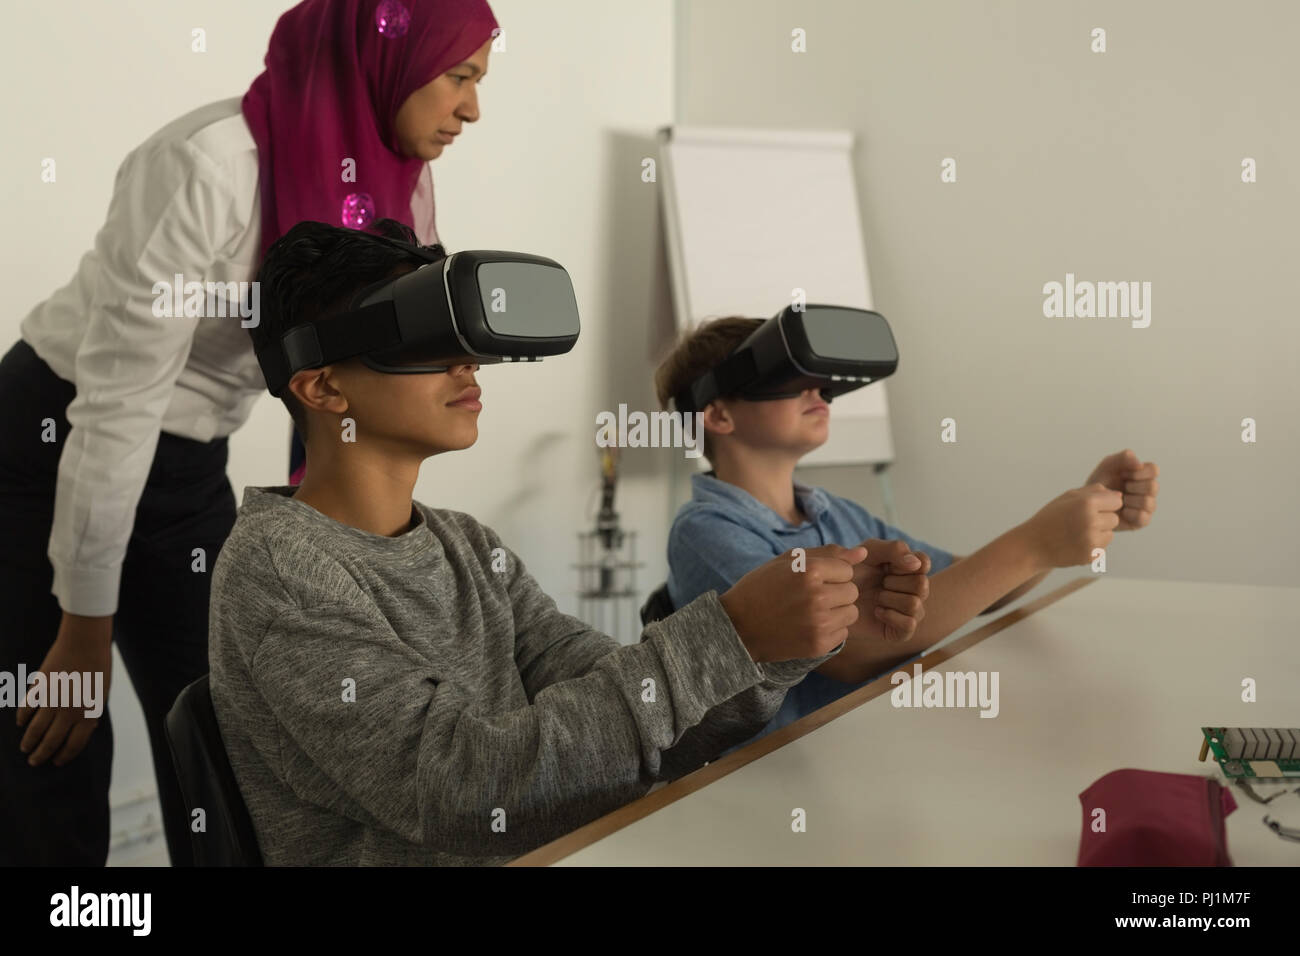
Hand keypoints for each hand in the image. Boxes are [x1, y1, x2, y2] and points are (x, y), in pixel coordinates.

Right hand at [16, 612, 112, 766]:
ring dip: (29, 741)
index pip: (75, 744)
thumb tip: (85, 728)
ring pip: (36, 729)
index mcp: (88, 713)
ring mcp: (53, 700)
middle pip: (52, 741)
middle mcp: (70, 711)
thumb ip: (92, 711)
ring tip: (25, 748)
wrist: (85, 642)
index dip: (65, 756)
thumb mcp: (102, 693)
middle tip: (34, 762)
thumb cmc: (99, 665)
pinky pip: (27, 708)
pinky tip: (21, 723)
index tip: (57, 762)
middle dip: (42, 755)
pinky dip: (22, 718)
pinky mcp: (40, 688)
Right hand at [719, 544, 866, 663]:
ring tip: (812, 611)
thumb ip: (828, 554)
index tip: (813, 580)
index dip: (832, 574)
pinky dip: (831, 629)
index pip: (847, 569)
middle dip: (837, 592)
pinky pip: (843, 633)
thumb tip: (863, 553)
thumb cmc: (762, 587)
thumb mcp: (789, 561)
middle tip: (812, 596)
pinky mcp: (819, 644)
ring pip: (851, 613)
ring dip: (837, 611)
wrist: (738, 626)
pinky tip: (810, 626)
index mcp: (810, 571)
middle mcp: (817, 597)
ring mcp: (819, 623)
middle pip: (852, 591)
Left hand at [847, 539, 929, 642]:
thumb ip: (894, 549)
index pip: (924, 562)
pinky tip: (877, 612)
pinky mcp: (902, 630)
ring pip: (914, 604)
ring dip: (889, 599)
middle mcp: (915, 590)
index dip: (903, 563)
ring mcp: (911, 611)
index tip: (886, 566)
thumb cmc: (853, 572)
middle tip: (879, 584)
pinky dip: (890, 616)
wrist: (834, 598)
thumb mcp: (870, 552)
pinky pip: (909, 623)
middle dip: (893, 582)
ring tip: (876, 598)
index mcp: (910, 568)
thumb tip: (916, 564)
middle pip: (922, 584)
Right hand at [1021, 484, 1122, 567]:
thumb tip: (1118, 496)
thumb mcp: (1067, 497)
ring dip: (1099, 533)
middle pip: (1115, 519)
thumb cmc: (1050, 518)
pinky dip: (1093, 545)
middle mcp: (1091, 521)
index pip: (1116, 501)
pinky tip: (1076, 543)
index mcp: (1086, 503)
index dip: (1105, 504)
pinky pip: (1102, 547)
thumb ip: (1093, 492)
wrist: (1032, 545)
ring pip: (1110, 534)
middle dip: (1102, 519)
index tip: (1091, 507)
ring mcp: (1091, 541)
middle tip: (1081, 521)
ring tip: (1078, 532)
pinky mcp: (1091, 555)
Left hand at [1085, 449, 1158, 529]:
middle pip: (1153, 487)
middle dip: (1132, 486)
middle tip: (1120, 489)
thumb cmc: (1100, 483)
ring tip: (1118, 500)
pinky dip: (1129, 513)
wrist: (1088, 503)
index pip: (1154, 470)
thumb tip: (1139, 463)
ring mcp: (1146, 506)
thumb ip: (1123, 457)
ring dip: (1129, 500)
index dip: (1139, 472)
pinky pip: (1143, 517)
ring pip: (1148, 502)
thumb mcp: (1108, 465)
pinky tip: (1119, 510)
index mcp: (1143, 475)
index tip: (1123, 474)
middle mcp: (1148, 490)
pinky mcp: (1140, 521)